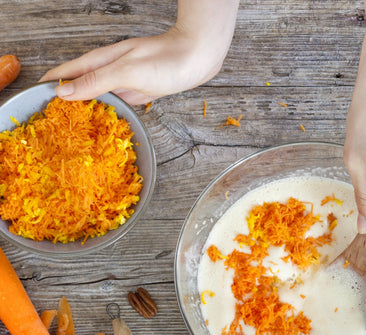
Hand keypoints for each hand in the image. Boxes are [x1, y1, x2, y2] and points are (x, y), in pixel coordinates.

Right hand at [39, 0, 238, 104]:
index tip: (39, 97)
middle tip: (55, 114)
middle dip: (68, 96)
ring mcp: (130, 78)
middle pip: (83, 82)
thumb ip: (96, 81)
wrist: (200, 55)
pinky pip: (121, 100)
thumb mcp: (127, 72)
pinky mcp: (145, 87)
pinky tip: (110, 117)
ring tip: (77, 120)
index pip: (69, 72)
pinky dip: (112, 109)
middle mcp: (114, 69)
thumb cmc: (167, 61)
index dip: (53, 83)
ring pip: (102, 92)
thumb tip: (64, 91)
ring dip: (89, 103)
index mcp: (104, 61)